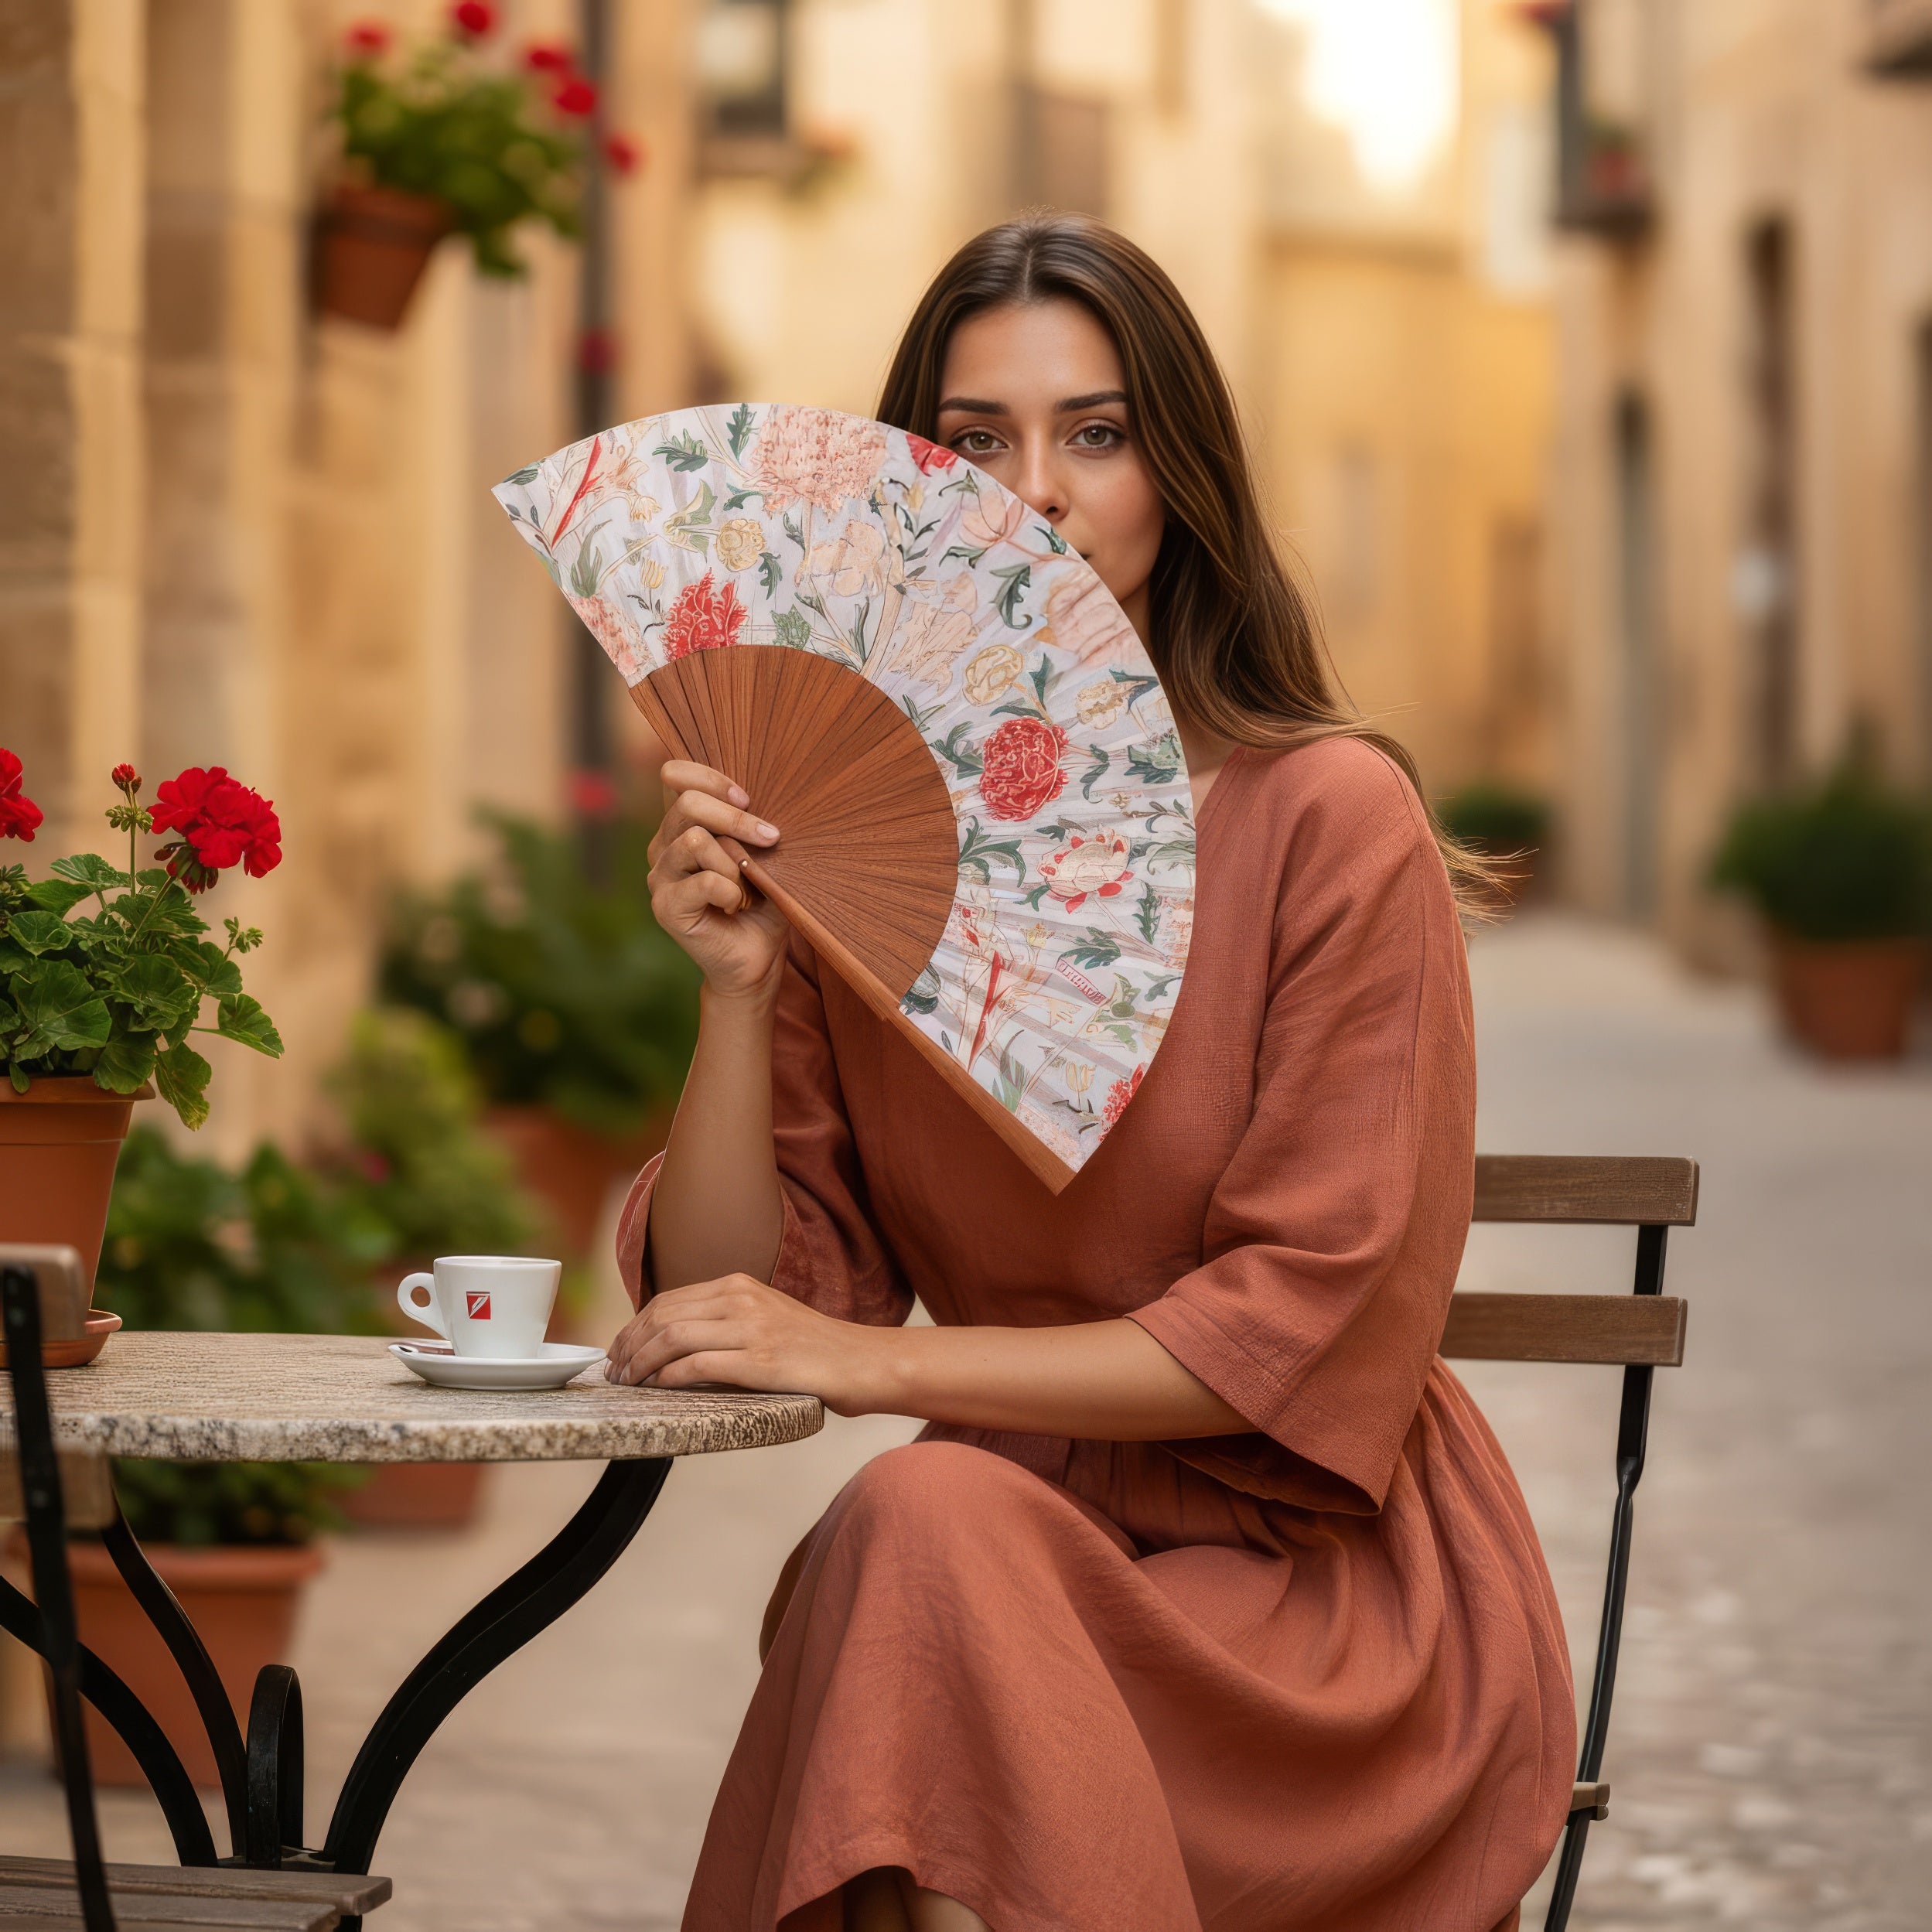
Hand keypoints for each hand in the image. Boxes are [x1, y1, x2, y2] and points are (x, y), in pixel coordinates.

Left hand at [603, 1274, 890, 1417]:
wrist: (862, 1362)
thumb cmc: (815, 1350)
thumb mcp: (767, 1318)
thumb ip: (726, 1322)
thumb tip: (676, 1345)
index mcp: (739, 1285)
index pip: (668, 1300)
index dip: (634, 1326)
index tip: (619, 1350)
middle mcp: (741, 1299)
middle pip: (662, 1315)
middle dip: (629, 1345)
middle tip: (615, 1372)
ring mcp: (751, 1328)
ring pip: (673, 1337)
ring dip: (641, 1362)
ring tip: (629, 1383)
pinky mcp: (760, 1361)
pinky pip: (698, 1365)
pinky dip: (669, 1378)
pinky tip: (658, 1388)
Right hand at [648, 761, 790, 998]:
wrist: (758, 958)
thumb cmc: (764, 901)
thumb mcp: (763, 855)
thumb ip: (753, 824)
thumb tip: (760, 799)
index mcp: (683, 825)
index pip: (675, 776)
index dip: (709, 777)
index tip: (747, 797)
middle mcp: (664, 845)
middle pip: (688, 804)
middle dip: (736, 817)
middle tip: (770, 838)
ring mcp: (661, 876)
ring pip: (694, 840)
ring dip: (735, 863)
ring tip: (749, 888)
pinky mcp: (665, 906)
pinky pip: (702, 881)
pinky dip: (731, 891)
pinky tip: (737, 906)